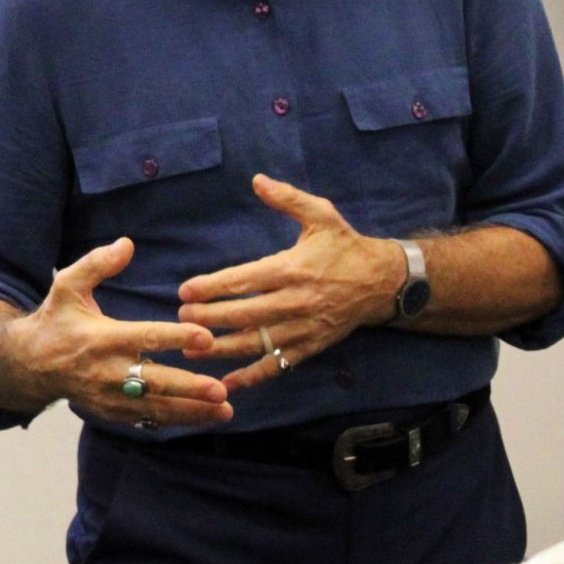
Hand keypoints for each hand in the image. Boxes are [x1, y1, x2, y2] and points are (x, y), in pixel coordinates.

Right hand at [17, 237, 233, 427]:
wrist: (29, 364)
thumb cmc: (57, 320)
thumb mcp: (67, 285)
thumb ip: (97, 264)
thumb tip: (127, 244)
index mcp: (101, 338)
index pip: (144, 337)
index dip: (176, 337)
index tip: (205, 337)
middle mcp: (107, 371)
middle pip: (154, 381)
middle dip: (189, 388)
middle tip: (220, 389)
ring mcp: (109, 397)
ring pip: (154, 408)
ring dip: (191, 411)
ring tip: (224, 410)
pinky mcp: (110, 413)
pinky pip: (146, 420)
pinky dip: (175, 420)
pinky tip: (204, 417)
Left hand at [177, 176, 404, 393]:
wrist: (382, 281)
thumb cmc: (345, 246)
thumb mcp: (321, 215)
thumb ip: (288, 198)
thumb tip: (257, 180)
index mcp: (292, 268)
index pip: (243, 280)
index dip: (211, 287)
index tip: (185, 290)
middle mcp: (295, 300)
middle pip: (243, 314)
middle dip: (208, 318)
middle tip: (182, 318)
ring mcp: (303, 328)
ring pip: (256, 343)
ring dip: (221, 348)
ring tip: (192, 347)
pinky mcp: (310, 347)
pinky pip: (277, 365)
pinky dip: (252, 377)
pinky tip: (227, 383)